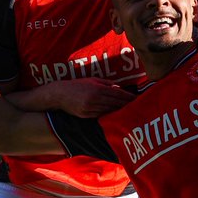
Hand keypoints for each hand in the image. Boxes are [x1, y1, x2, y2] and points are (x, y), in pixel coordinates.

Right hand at [8, 79, 134, 117]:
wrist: (58, 94)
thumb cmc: (77, 85)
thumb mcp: (92, 80)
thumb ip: (107, 84)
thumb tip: (119, 88)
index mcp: (97, 89)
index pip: (118, 94)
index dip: (129, 98)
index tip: (138, 100)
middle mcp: (94, 99)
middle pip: (116, 104)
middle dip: (127, 106)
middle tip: (138, 108)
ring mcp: (90, 109)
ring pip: (109, 111)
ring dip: (120, 112)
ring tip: (130, 114)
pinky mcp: (86, 116)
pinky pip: (101, 116)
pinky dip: (109, 116)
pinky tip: (116, 117)